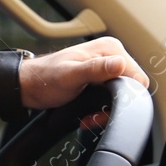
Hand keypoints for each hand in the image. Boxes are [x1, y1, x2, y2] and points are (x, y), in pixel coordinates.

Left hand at [19, 37, 148, 109]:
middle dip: (113, 106)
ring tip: (88, 116)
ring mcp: (106, 66)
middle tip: (92, 116)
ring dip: (106, 110)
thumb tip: (119, 64)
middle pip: (131, 87)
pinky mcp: (101, 78)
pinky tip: (88, 114)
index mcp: (109, 49)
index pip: (137, 76)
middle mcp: (111, 55)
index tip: (104, 108)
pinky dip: (102, 108)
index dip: (124, 97)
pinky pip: (112, 96)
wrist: (28, 86)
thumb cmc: (44, 79)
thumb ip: (95, 69)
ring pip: (122, 94)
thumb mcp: (70, 76)